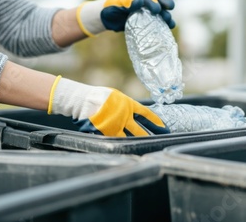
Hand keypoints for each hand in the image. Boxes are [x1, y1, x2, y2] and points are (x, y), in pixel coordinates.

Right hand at [48, 76, 169, 136]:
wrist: (82, 100)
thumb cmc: (97, 96)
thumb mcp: (115, 96)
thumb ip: (124, 105)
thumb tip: (130, 112)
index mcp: (128, 105)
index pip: (146, 113)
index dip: (155, 121)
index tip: (164, 127)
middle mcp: (123, 117)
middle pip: (139, 131)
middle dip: (149, 137)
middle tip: (158, 141)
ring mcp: (114, 126)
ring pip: (128, 138)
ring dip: (135, 143)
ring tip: (143, 148)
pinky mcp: (105, 133)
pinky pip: (115, 141)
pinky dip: (121, 145)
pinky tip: (125, 150)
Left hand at [76, 0, 174, 36]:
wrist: (107, 16)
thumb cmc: (110, 9)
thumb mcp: (116, 5)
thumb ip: (126, 3)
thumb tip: (139, 0)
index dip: (152, 1)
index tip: (156, 10)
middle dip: (164, 2)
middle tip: (170, 8)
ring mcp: (146, 6)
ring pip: (159, 7)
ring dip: (165, 14)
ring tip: (170, 21)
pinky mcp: (147, 15)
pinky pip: (157, 16)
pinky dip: (163, 20)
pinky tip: (169, 26)